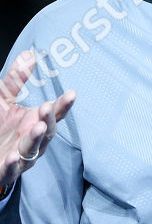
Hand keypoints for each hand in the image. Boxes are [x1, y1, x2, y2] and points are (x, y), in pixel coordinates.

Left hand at [0, 50, 76, 192]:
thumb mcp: (3, 98)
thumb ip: (16, 80)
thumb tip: (29, 54)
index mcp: (36, 122)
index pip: (54, 113)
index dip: (64, 105)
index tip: (72, 93)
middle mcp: (33, 140)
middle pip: (47, 131)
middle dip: (48, 119)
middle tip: (47, 107)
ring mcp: (21, 157)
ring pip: (33, 150)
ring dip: (36, 139)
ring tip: (37, 126)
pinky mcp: (6, 169)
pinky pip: (11, 169)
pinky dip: (13, 164)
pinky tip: (13, 157)